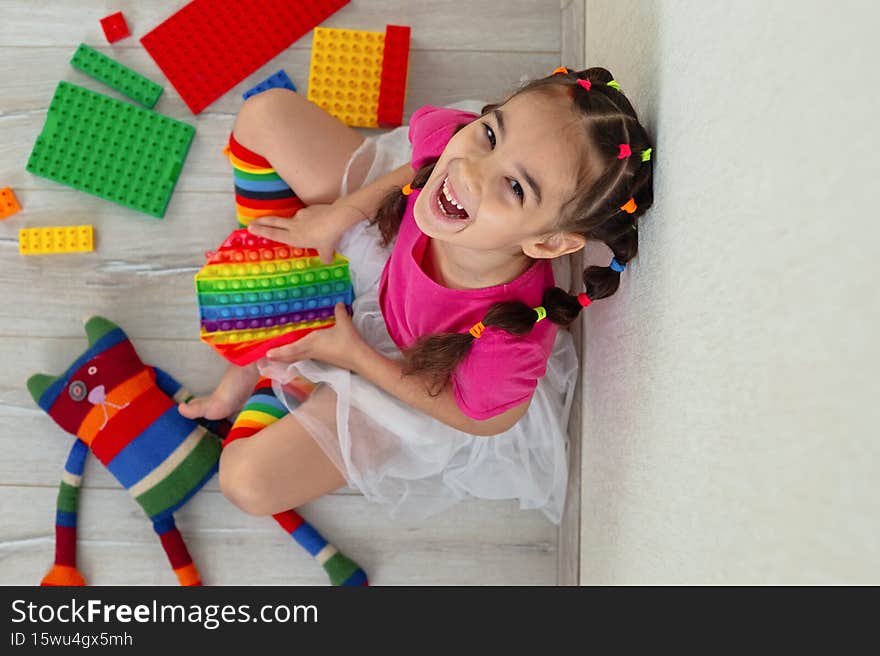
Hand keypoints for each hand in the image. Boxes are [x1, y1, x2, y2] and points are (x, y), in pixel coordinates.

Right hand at [247, 203, 365, 264]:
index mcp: (294, 238)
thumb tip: (327, 261)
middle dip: (261, 221)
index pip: (273, 233)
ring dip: (293, 223)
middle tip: (251, 221)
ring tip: (308, 229)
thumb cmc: (329, 237)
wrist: (336, 218)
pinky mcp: (308, 209)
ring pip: (292, 219)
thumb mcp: (327, 251)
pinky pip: (307, 215)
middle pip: (273, 222)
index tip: (250, 228)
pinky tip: (320, 222)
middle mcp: (293, 226)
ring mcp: (300, 216)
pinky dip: (310, 220)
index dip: (261, 230)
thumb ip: (325, 257)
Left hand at [265, 303, 369, 371]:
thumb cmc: (348, 341)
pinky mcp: (323, 359)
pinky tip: (297, 354)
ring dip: (287, 357)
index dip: (279, 351)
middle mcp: (311, 351)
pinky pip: (305, 357)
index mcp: (312, 342)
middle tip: (267, 357)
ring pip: (297, 357)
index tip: (267, 353)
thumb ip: (339, 312)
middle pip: (291, 356)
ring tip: (277, 356)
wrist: (358, 358)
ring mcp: (317, 356)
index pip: (292, 348)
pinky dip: (297, 356)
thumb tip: (338, 303)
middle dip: (279, 356)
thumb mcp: (343, 323)